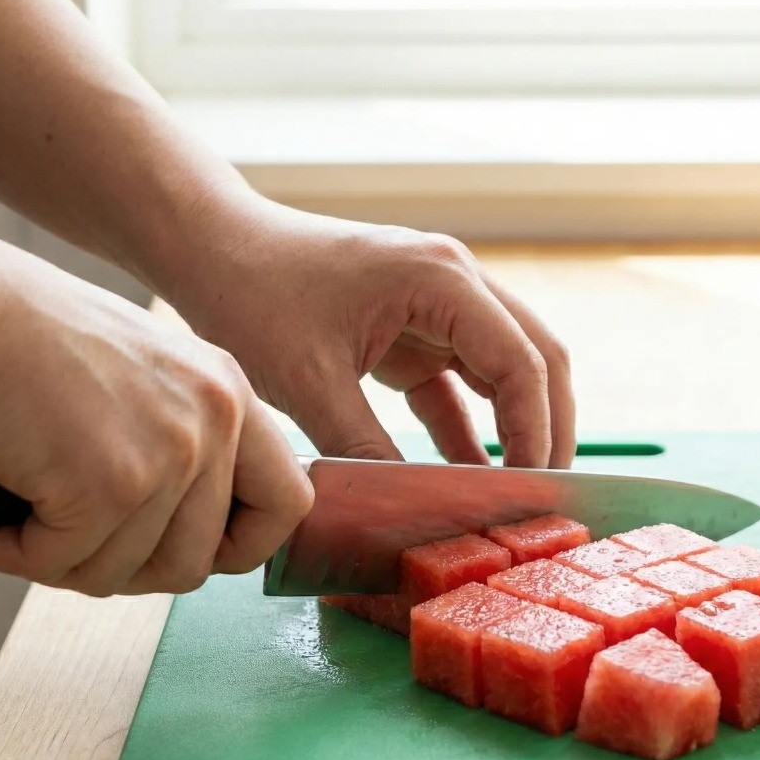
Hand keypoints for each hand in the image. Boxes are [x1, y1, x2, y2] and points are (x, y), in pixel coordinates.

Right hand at [0, 239, 312, 595]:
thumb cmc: (36, 339)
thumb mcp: (149, 377)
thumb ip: (189, 440)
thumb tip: (202, 534)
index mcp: (230, 393)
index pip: (290, 503)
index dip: (244, 547)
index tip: (200, 553)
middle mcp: (216, 419)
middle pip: (199, 560)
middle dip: (133, 570)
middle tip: (81, 544)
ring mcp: (170, 451)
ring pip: (132, 572)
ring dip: (73, 562)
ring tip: (34, 520)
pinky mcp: (111, 482)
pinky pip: (70, 564)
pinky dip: (24, 555)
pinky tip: (3, 521)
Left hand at [168, 198, 574, 468]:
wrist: (212, 249)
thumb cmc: (253, 293)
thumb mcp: (308, 382)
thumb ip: (365, 449)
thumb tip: (411, 511)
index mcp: (441, 280)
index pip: (522, 363)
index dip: (535, 433)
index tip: (529, 493)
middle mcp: (455, 284)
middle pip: (537, 359)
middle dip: (547, 429)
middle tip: (544, 496)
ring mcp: (439, 306)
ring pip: (508, 371)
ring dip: (517, 428)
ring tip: (516, 494)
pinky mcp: (415, 332)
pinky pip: (460, 386)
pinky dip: (469, 431)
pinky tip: (467, 478)